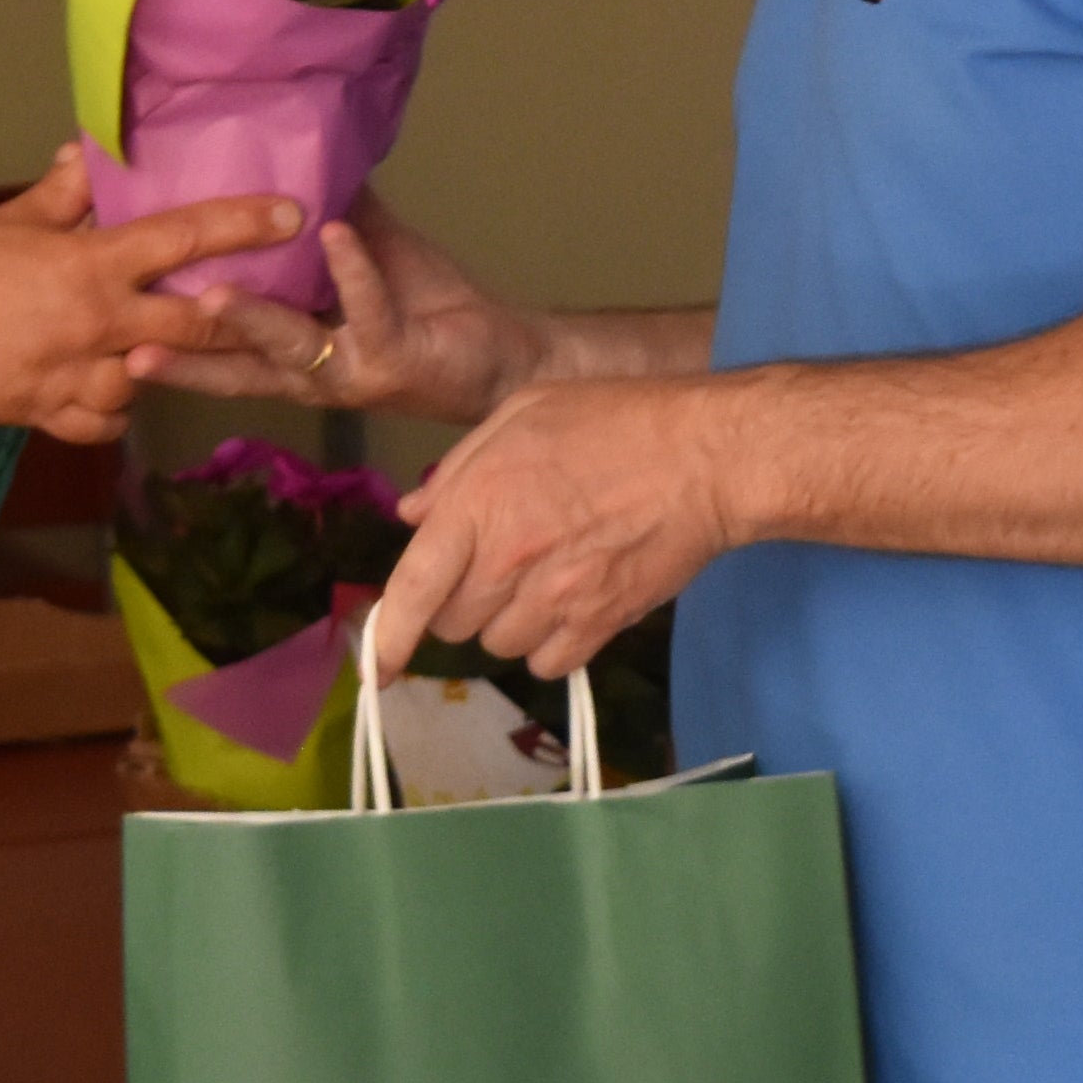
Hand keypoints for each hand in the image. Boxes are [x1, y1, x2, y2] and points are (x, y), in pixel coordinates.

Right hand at [0, 151, 293, 446]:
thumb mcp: (8, 222)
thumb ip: (60, 195)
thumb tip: (90, 155)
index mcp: (92, 266)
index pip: (184, 237)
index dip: (243, 224)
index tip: (292, 214)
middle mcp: (101, 323)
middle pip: (197, 323)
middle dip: (240, 316)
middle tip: (272, 305)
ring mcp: (82, 375)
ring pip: (156, 377)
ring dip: (170, 364)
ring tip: (177, 346)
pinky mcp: (57, 414)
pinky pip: (109, 421)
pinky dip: (118, 409)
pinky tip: (118, 391)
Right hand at [148, 200, 540, 425]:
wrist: (499, 350)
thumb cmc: (420, 304)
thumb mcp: (360, 253)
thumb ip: (319, 212)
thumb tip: (281, 146)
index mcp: (286, 351)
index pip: (214, 350)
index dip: (167, 338)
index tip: (115, 313)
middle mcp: (307, 371)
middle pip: (232, 366)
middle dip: (182, 356)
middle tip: (131, 339)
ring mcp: (349, 370)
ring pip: (289, 347)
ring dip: (252, 321)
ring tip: (214, 293)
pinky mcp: (394, 360)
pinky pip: (366, 308)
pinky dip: (352, 269)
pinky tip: (334, 234)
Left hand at [375, 375, 742, 675]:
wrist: (704, 457)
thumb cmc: (614, 421)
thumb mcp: (522, 415)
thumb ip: (459, 469)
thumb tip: (414, 516)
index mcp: (478, 502)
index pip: (414, 587)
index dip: (388, 635)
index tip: (378, 666)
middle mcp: (509, 559)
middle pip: (453, 623)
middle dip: (464, 601)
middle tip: (501, 565)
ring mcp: (555, 598)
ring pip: (499, 646)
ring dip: (510, 622)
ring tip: (546, 578)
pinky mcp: (600, 624)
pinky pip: (550, 664)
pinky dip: (552, 646)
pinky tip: (572, 607)